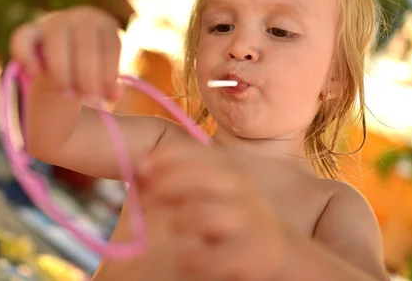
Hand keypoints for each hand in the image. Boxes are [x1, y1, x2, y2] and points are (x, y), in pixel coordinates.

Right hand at [9, 6, 121, 101]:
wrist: (69, 52)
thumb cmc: (95, 66)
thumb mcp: (106, 72)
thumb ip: (110, 84)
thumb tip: (114, 94)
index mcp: (105, 24)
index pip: (111, 46)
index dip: (109, 74)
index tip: (107, 98)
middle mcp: (81, 17)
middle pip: (85, 43)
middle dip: (87, 76)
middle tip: (88, 100)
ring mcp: (54, 21)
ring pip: (56, 39)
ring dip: (62, 70)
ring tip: (66, 94)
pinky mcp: (31, 31)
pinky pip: (22, 37)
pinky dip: (26, 55)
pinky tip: (35, 74)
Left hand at [140, 144, 290, 280]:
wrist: (272, 250)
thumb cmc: (227, 216)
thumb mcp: (204, 191)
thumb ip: (175, 178)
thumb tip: (139, 167)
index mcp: (227, 170)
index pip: (198, 152)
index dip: (168, 156)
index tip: (142, 166)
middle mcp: (240, 189)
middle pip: (204, 175)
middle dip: (170, 183)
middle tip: (147, 198)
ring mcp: (248, 220)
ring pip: (205, 214)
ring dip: (181, 220)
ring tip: (175, 228)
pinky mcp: (252, 253)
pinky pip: (216, 255)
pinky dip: (195, 258)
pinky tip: (186, 259)